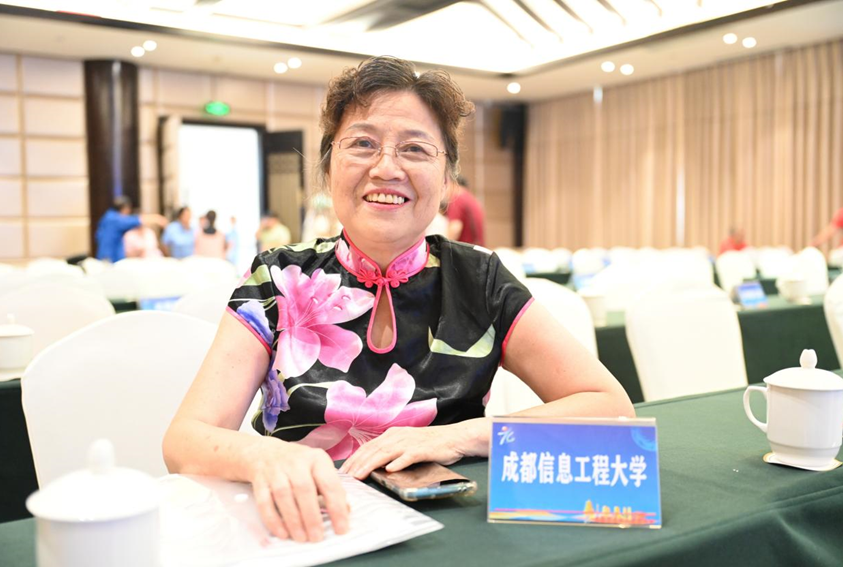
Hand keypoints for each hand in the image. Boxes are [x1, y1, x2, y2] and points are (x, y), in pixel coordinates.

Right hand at [244, 439, 348, 542]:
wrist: (265, 453)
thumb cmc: (298, 465)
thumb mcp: (319, 470)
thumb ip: (332, 489)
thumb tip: (346, 511)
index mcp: (317, 459)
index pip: (329, 484)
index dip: (336, 508)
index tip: (341, 528)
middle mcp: (296, 462)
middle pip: (304, 489)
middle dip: (312, 517)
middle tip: (317, 537)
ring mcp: (276, 470)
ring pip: (284, 495)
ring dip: (293, 520)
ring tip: (301, 538)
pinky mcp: (260, 480)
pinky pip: (264, 502)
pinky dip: (273, 519)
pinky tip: (282, 532)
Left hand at [339, 419, 489, 479]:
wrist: (454, 437)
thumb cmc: (431, 444)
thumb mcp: (407, 445)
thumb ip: (392, 452)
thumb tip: (375, 465)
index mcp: (392, 434)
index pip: (368, 446)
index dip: (354, 458)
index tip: (343, 471)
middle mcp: (398, 436)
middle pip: (373, 449)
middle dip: (357, 463)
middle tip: (346, 477)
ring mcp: (410, 442)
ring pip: (385, 452)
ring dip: (371, 464)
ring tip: (360, 475)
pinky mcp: (422, 449)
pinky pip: (408, 456)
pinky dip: (398, 462)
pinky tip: (390, 470)